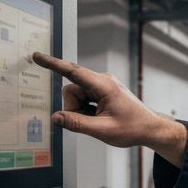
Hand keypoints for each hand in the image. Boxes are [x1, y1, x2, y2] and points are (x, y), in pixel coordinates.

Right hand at [32, 52, 186, 164]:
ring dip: (80, 111)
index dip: (53, 64)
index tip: (37, 57)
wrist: (149, 128)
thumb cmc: (132, 128)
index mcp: (104, 85)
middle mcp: (102, 81)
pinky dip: (85, 111)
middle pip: (72, 90)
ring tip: (98, 121)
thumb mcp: (103, 130)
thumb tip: (56, 117)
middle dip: (74, 108)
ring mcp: (101, 86)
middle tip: (90, 122)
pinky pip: (83, 99)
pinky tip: (99, 118)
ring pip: (76, 96)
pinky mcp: (101, 92)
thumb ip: (77, 124)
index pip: (72, 72)